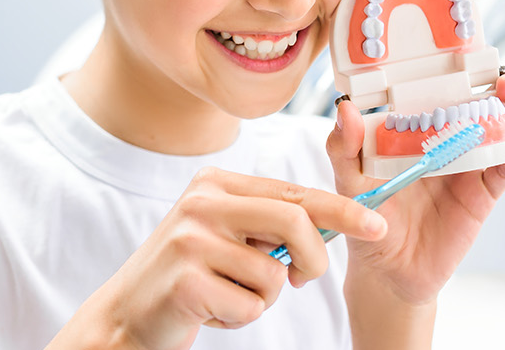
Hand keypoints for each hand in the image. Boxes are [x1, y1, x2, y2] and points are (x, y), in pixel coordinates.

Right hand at [51, 168, 388, 349]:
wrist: (126, 315)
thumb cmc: (189, 277)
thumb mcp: (226, 236)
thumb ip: (270, 223)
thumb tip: (340, 222)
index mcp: (216, 185)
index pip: (294, 193)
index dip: (342, 210)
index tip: (378, 225)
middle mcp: (202, 203)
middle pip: (294, 223)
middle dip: (314, 259)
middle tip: (304, 281)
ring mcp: (190, 241)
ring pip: (274, 275)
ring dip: (262, 299)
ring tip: (226, 295)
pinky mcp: (185, 282)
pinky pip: (250, 307)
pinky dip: (239, 319)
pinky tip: (209, 311)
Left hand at [326, 71, 504, 305]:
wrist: (389, 273)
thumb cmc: (367, 221)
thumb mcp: (349, 183)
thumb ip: (344, 149)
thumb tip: (345, 108)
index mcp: (416, 128)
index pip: (444, 87)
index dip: (462, 68)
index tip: (471, 57)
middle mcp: (447, 140)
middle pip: (486, 101)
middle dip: (504, 85)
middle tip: (504, 85)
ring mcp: (469, 164)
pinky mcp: (483, 193)